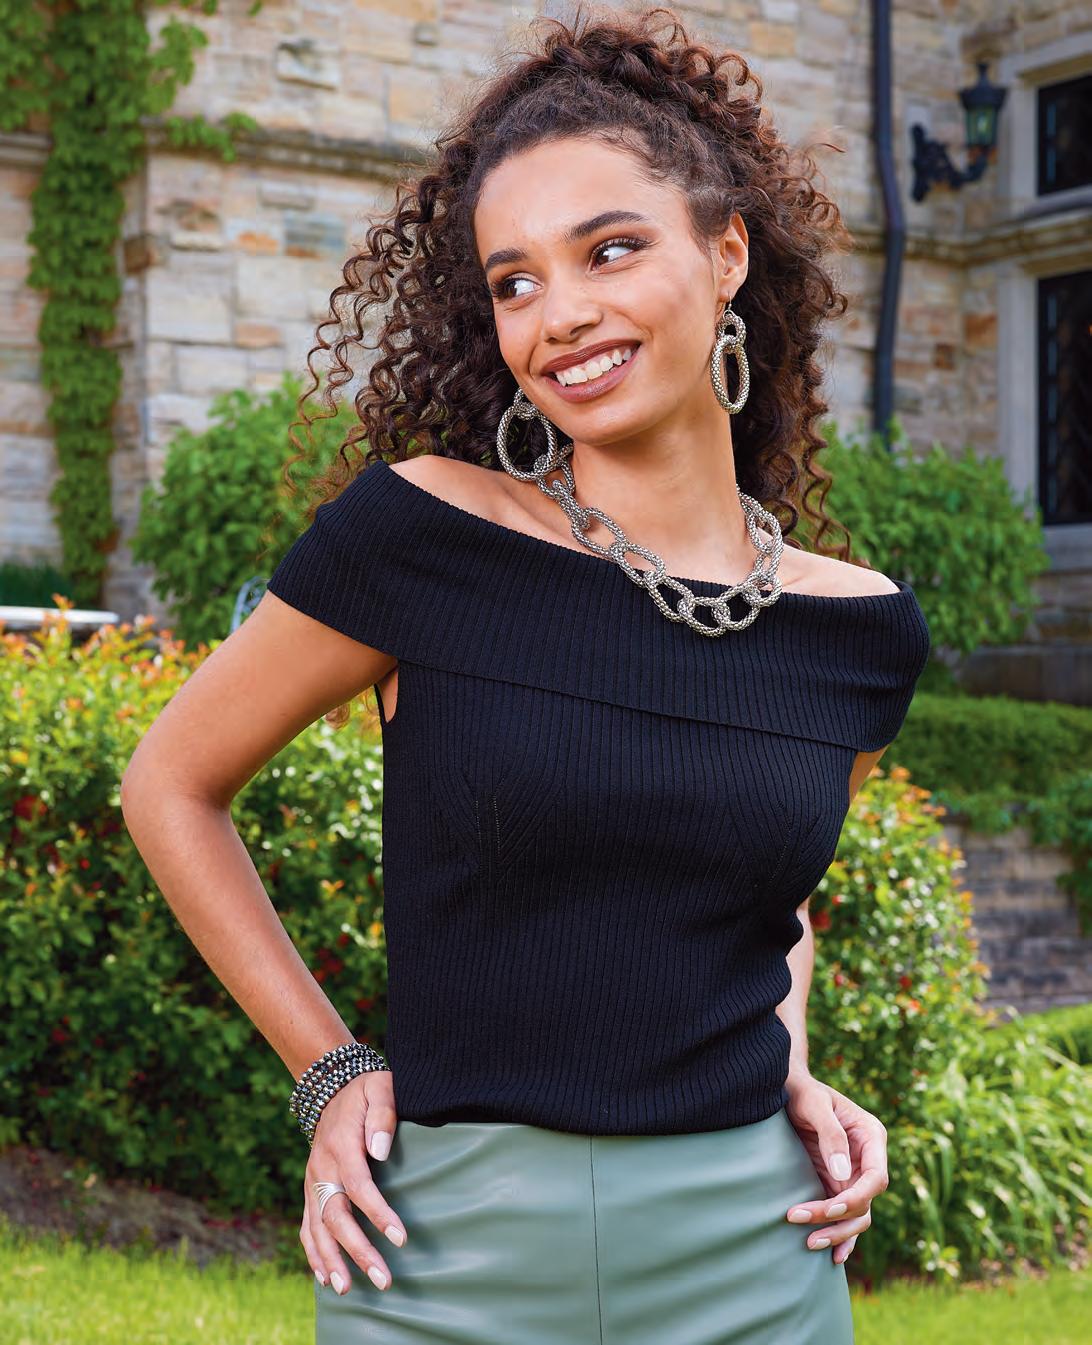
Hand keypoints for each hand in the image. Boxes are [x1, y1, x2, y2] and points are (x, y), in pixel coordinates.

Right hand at [300, 1068, 406, 1295]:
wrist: (330, 1088)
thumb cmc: (365, 1091)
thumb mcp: (379, 1088)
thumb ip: (383, 1115)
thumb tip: (381, 1152)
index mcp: (341, 1145)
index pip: (360, 1187)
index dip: (379, 1214)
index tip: (401, 1238)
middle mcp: (322, 1167)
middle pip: (336, 1216)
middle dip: (358, 1251)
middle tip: (383, 1279)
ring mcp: (312, 1180)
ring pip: (317, 1227)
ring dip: (331, 1260)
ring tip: (348, 1289)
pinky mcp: (311, 1189)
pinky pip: (306, 1226)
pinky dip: (313, 1253)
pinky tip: (326, 1278)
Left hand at [782, 1072, 888, 1267]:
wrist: (787, 1088)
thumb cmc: (802, 1090)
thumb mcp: (814, 1103)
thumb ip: (831, 1135)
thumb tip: (842, 1174)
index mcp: (871, 1137)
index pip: (876, 1178)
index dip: (856, 1197)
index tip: (829, 1207)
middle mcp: (867, 1160)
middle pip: (865, 1202)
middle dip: (836, 1218)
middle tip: (799, 1220)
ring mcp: (853, 1174)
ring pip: (856, 1215)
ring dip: (836, 1232)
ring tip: (808, 1242)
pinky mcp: (837, 1184)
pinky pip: (846, 1216)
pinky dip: (842, 1236)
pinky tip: (834, 1256)